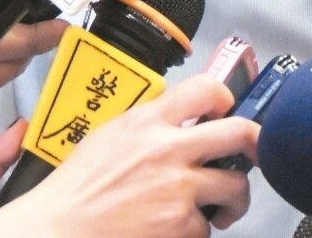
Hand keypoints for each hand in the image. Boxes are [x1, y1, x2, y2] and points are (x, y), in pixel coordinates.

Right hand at [0, 76, 259, 237]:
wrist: (57, 231)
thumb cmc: (76, 190)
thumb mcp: (109, 137)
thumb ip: (148, 125)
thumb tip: (182, 119)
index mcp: (147, 121)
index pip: (205, 88)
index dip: (224, 98)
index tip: (227, 111)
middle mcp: (168, 150)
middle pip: (239, 133)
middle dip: (254, 144)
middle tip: (253, 153)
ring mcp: (178, 190)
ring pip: (234, 187)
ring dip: (232, 199)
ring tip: (222, 207)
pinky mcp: (181, 226)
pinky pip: (207, 227)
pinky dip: (197, 231)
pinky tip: (177, 230)